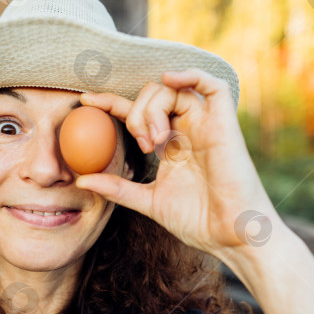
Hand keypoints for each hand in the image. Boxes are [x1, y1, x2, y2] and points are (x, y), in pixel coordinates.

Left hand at [75, 68, 279, 257]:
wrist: (232, 237)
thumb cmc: (198, 222)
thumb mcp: (148, 202)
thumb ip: (117, 188)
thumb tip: (81, 180)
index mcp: (169, 145)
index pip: (136, 112)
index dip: (110, 102)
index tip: (84, 102)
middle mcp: (187, 130)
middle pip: (152, 95)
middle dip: (136, 113)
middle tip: (142, 144)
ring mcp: (206, 125)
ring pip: (173, 90)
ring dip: (154, 109)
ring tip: (155, 141)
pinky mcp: (225, 125)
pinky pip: (214, 86)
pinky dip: (192, 75)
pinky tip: (171, 80)